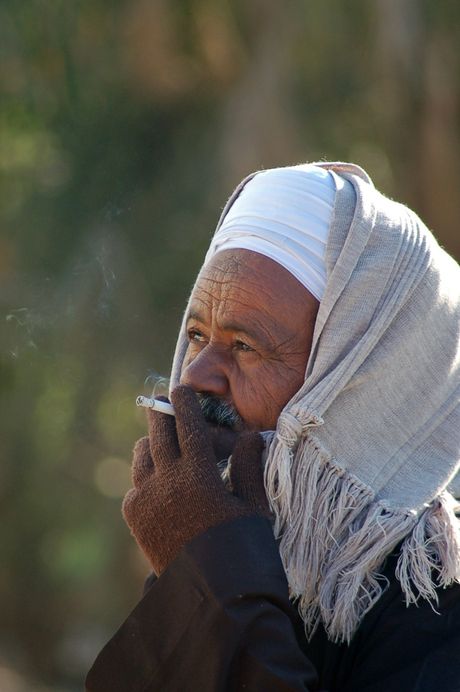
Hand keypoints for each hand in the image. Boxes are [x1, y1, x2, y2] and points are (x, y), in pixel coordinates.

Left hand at [122, 385, 267, 574]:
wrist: (212, 599)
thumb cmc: (243, 550)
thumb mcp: (254, 508)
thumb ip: (247, 467)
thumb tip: (250, 435)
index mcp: (199, 475)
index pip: (188, 426)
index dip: (185, 404)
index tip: (181, 389)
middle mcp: (166, 482)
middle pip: (157, 433)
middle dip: (161, 414)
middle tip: (164, 403)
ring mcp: (146, 500)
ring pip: (141, 456)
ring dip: (151, 445)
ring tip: (163, 445)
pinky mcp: (135, 518)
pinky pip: (135, 485)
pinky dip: (145, 477)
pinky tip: (161, 485)